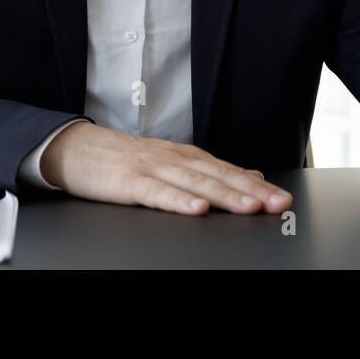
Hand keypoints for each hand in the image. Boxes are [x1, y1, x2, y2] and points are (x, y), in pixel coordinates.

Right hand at [40, 121, 292, 215]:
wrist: (77, 149)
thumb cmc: (124, 159)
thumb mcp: (170, 162)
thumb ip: (208, 171)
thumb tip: (249, 175)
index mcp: (185, 156)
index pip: (228, 171)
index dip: (257, 185)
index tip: (282, 198)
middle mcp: (174, 159)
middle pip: (218, 176)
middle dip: (250, 191)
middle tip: (276, 203)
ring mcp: (152, 168)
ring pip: (194, 183)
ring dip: (224, 195)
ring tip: (248, 206)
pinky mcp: (130, 181)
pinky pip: (158, 192)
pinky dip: (179, 201)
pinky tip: (197, 210)